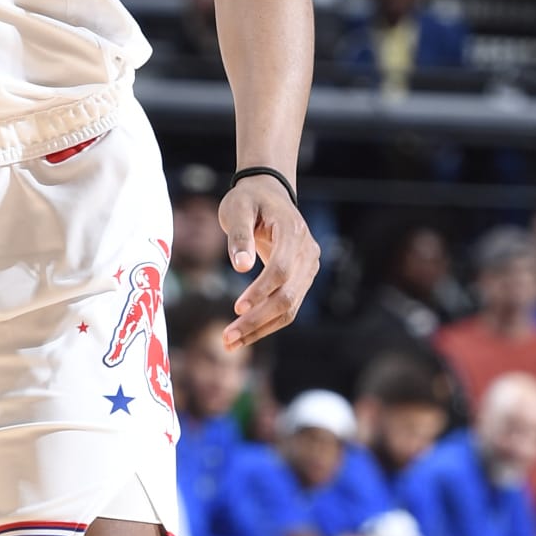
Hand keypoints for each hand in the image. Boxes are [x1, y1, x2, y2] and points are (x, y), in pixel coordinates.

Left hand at [219, 181, 319, 348]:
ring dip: (261, 328)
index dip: (260, 291)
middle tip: (226, 339)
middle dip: (257, 320)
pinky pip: (288, 306)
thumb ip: (239, 236)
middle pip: (288, 296)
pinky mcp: (302, 279)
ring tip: (230, 343)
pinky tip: (243, 334)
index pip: (281, 270)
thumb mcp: (237, 209)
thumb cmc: (249, 199)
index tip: (236, 308)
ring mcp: (308, 267)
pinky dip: (266, 323)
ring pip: (290, 307)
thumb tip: (241, 267)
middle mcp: (307, 252)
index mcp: (293, 232)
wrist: (269, 193)